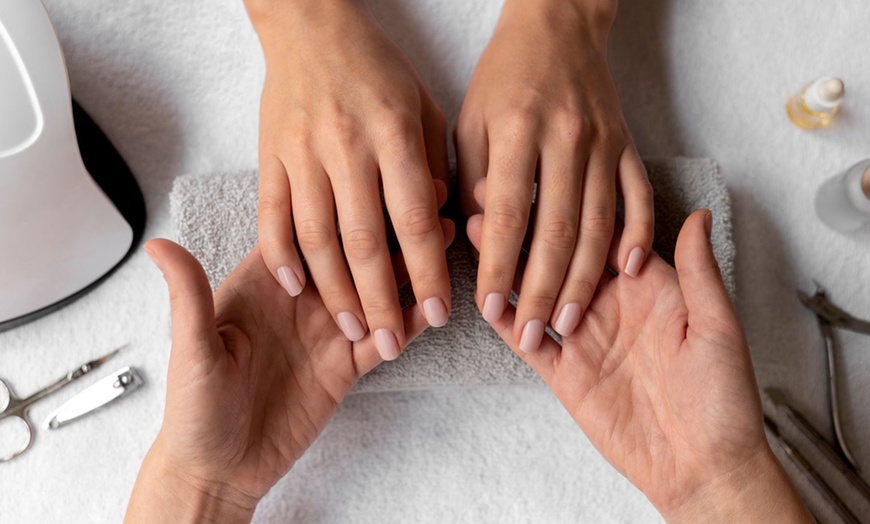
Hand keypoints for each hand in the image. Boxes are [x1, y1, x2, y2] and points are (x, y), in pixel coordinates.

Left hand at [125, 219, 454, 521]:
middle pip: (353, 252)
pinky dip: (412, 321)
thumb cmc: (194, 408)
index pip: (307, 230)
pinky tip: (436, 304)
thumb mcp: (191, 351)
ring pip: (378, 288)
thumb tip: (158, 245)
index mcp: (266, 282)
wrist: (220, 468)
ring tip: (445, 238)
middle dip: (388, 227)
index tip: (370, 175)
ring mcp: (329, 330)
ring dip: (409, 266)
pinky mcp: (347, 365)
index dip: (339, 201)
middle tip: (425, 199)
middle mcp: (302, 298)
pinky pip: (386, 336)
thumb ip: (189, 297)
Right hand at [246, 0, 450, 359]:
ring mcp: (302, 154)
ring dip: (333, 291)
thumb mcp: (424, 106)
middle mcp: (347, 147)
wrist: (310, 26)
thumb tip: (439, 220)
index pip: (416, 220)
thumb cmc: (377, 69)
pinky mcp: (268, 157)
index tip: (439, 313)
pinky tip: (295, 287)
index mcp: (395, 134)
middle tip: (392, 340)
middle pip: (365, 241)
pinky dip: (280, 256)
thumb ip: (434, 163)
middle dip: (381, 300)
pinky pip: (271, 216)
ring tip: (349, 327)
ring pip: (316, 238)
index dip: (429, 272)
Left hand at [455, 0, 653, 351]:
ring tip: (569, 321)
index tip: (489, 310)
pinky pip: (638, 196)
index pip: (508, 215)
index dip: (499, 269)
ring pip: (598, 223)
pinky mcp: (629, 144)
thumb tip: (483, 238)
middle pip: (557, 230)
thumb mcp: (469, 120)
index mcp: (516, 131)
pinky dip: (638, 236)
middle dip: (542, 290)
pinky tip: (626, 273)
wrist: (558, 26)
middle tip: (533, 335)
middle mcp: (564, 138)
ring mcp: (604, 142)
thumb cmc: (503, 78)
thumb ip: (473, 178)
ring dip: (584, 279)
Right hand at [469, 210, 810, 521]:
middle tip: (493, 192)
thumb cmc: (724, 397)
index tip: (544, 173)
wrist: (702, 466)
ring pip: (537, 290)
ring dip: (507, 263)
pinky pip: (530, 340)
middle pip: (561, 254)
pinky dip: (508, 320)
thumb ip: (697, 272)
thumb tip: (696, 214)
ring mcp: (585, 338)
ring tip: (476, 230)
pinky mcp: (566, 373)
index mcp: (649, 286)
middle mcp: (611, 304)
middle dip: (528, 225)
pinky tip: (484, 295)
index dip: (573, 203)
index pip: (603, 233)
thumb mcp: (717, 327)